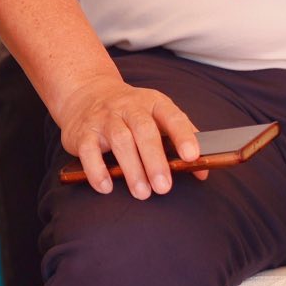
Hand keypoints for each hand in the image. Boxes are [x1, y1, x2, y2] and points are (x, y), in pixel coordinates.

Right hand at [55, 73, 200, 198]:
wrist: (87, 92)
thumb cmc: (131, 112)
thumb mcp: (157, 116)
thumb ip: (181, 140)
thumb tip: (203, 172)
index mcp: (152, 103)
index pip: (171, 116)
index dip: (183, 135)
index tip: (192, 156)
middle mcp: (128, 107)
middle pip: (143, 130)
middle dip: (154, 160)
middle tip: (164, 187)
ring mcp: (104, 118)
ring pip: (119, 140)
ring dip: (131, 169)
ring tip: (142, 193)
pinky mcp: (82, 132)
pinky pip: (88, 150)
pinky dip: (97, 170)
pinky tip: (106, 187)